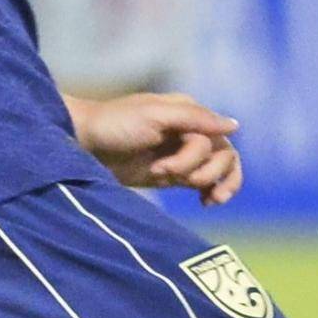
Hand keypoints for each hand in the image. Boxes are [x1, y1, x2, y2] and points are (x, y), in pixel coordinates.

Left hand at [71, 93, 244, 205]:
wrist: (83, 144)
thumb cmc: (115, 124)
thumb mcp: (155, 115)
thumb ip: (195, 118)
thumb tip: (235, 126)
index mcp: (189, 114)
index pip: (219, 139)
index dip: (204, 159)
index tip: (173, 171)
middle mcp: (190, 132)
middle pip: (223, 156)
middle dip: (205, 172)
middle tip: (176, 178)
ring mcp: (182, 154)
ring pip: (217, 170)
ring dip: (207, 183)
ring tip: (189, 191)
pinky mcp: (173, 174)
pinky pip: (204, 183)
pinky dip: (210, 192)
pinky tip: (205, 204)